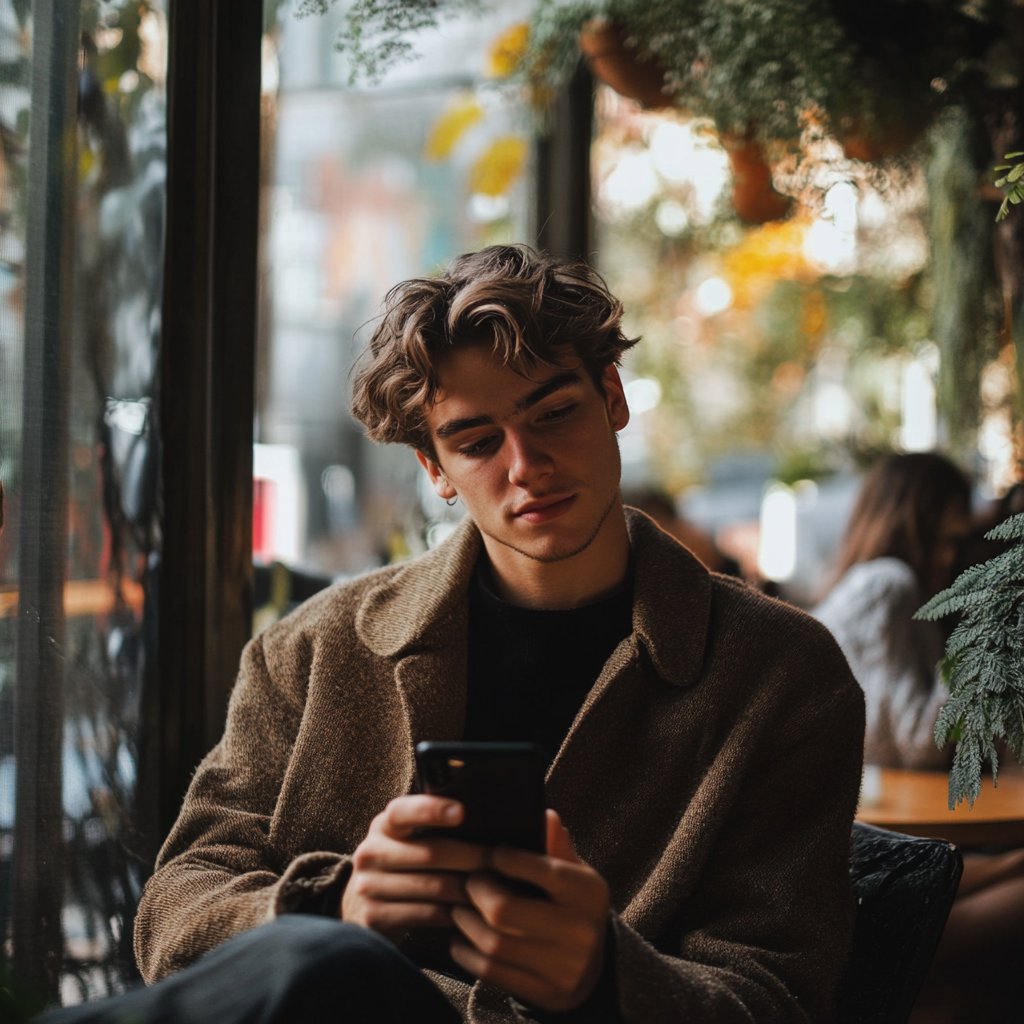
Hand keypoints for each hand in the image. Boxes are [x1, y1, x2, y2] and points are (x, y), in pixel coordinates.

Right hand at [341, 794, 489, 939]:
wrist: (362, 906)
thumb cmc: (404, 865)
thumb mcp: (408, 840)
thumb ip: (433, 828)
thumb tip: (487, 820)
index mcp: (384, 825)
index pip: (403, 810)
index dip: (432, 810)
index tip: (462, 812)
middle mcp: (371, 852)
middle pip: (430, 852)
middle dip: (471, 856)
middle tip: (502, 861)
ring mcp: (368, 886)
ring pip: (433, 886)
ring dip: (469, 889)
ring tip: (497, 887)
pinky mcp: (374, 917)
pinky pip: (426, 914)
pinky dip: (455, 914)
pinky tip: (474, 912)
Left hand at [450, 810, 610, 1012]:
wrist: (590, 972)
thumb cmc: (573, 907)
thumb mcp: (575, 874)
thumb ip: (557, 847)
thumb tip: (546, 815)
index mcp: (588, 893)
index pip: (540, 869)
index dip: (505, 857)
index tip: (492, 852)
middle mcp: (580, 931)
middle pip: (503, 910)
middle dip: (477, 890)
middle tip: (470, 879)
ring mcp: (562, 967)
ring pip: (491, 942)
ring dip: (465, 921)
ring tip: (461, 905)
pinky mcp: (542, 992)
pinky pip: (488, 971)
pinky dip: (466, 950)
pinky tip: (464, 936)